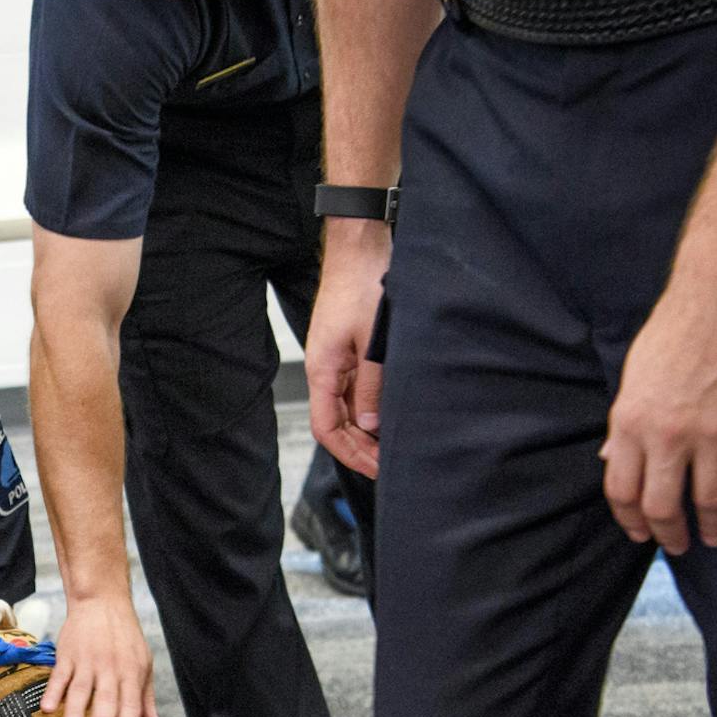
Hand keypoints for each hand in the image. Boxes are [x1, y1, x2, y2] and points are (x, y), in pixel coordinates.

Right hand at [43, 595, 161, 716]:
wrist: (102, 602)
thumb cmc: (125, 638)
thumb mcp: (142, 664)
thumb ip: (145, 699)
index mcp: (131, 671)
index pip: (131, 700)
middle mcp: (110, 667)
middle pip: (107, 696)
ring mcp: (87, 661)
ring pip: (81, 688)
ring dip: (76, 708)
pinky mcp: (67, 655)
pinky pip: (59, 676)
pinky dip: (52, 691)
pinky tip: (47, 708)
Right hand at [306, 225, 389, 477]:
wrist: (361, 247)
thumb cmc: (362, 286)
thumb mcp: (372, 343)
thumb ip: (371, 385)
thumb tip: (371, 424)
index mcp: (322, 371)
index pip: (327, 428)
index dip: (350, 454)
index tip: (376, 468)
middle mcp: (325, 370)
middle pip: (337, 423)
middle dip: (361, 448)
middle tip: (390, 463)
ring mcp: (337, 360)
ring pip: (348, 407)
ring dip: (367, 428)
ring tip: (394, 443)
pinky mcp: (349, 348)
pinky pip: (357, 388)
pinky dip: (372, 406)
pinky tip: (391, 411)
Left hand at [601, 248, 716, 554]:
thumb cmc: (676, 328)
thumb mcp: (635, 377)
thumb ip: (626, 425)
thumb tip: (614, 464)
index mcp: (632, 422)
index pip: (623, 490)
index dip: (630, 519)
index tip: (639, 533)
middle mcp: (669, 435)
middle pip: (663, 506)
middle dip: (668, 534)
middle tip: (677, 545)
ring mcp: (715, 433)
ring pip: (711, 500)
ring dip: (712, 526)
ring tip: (713, 536)